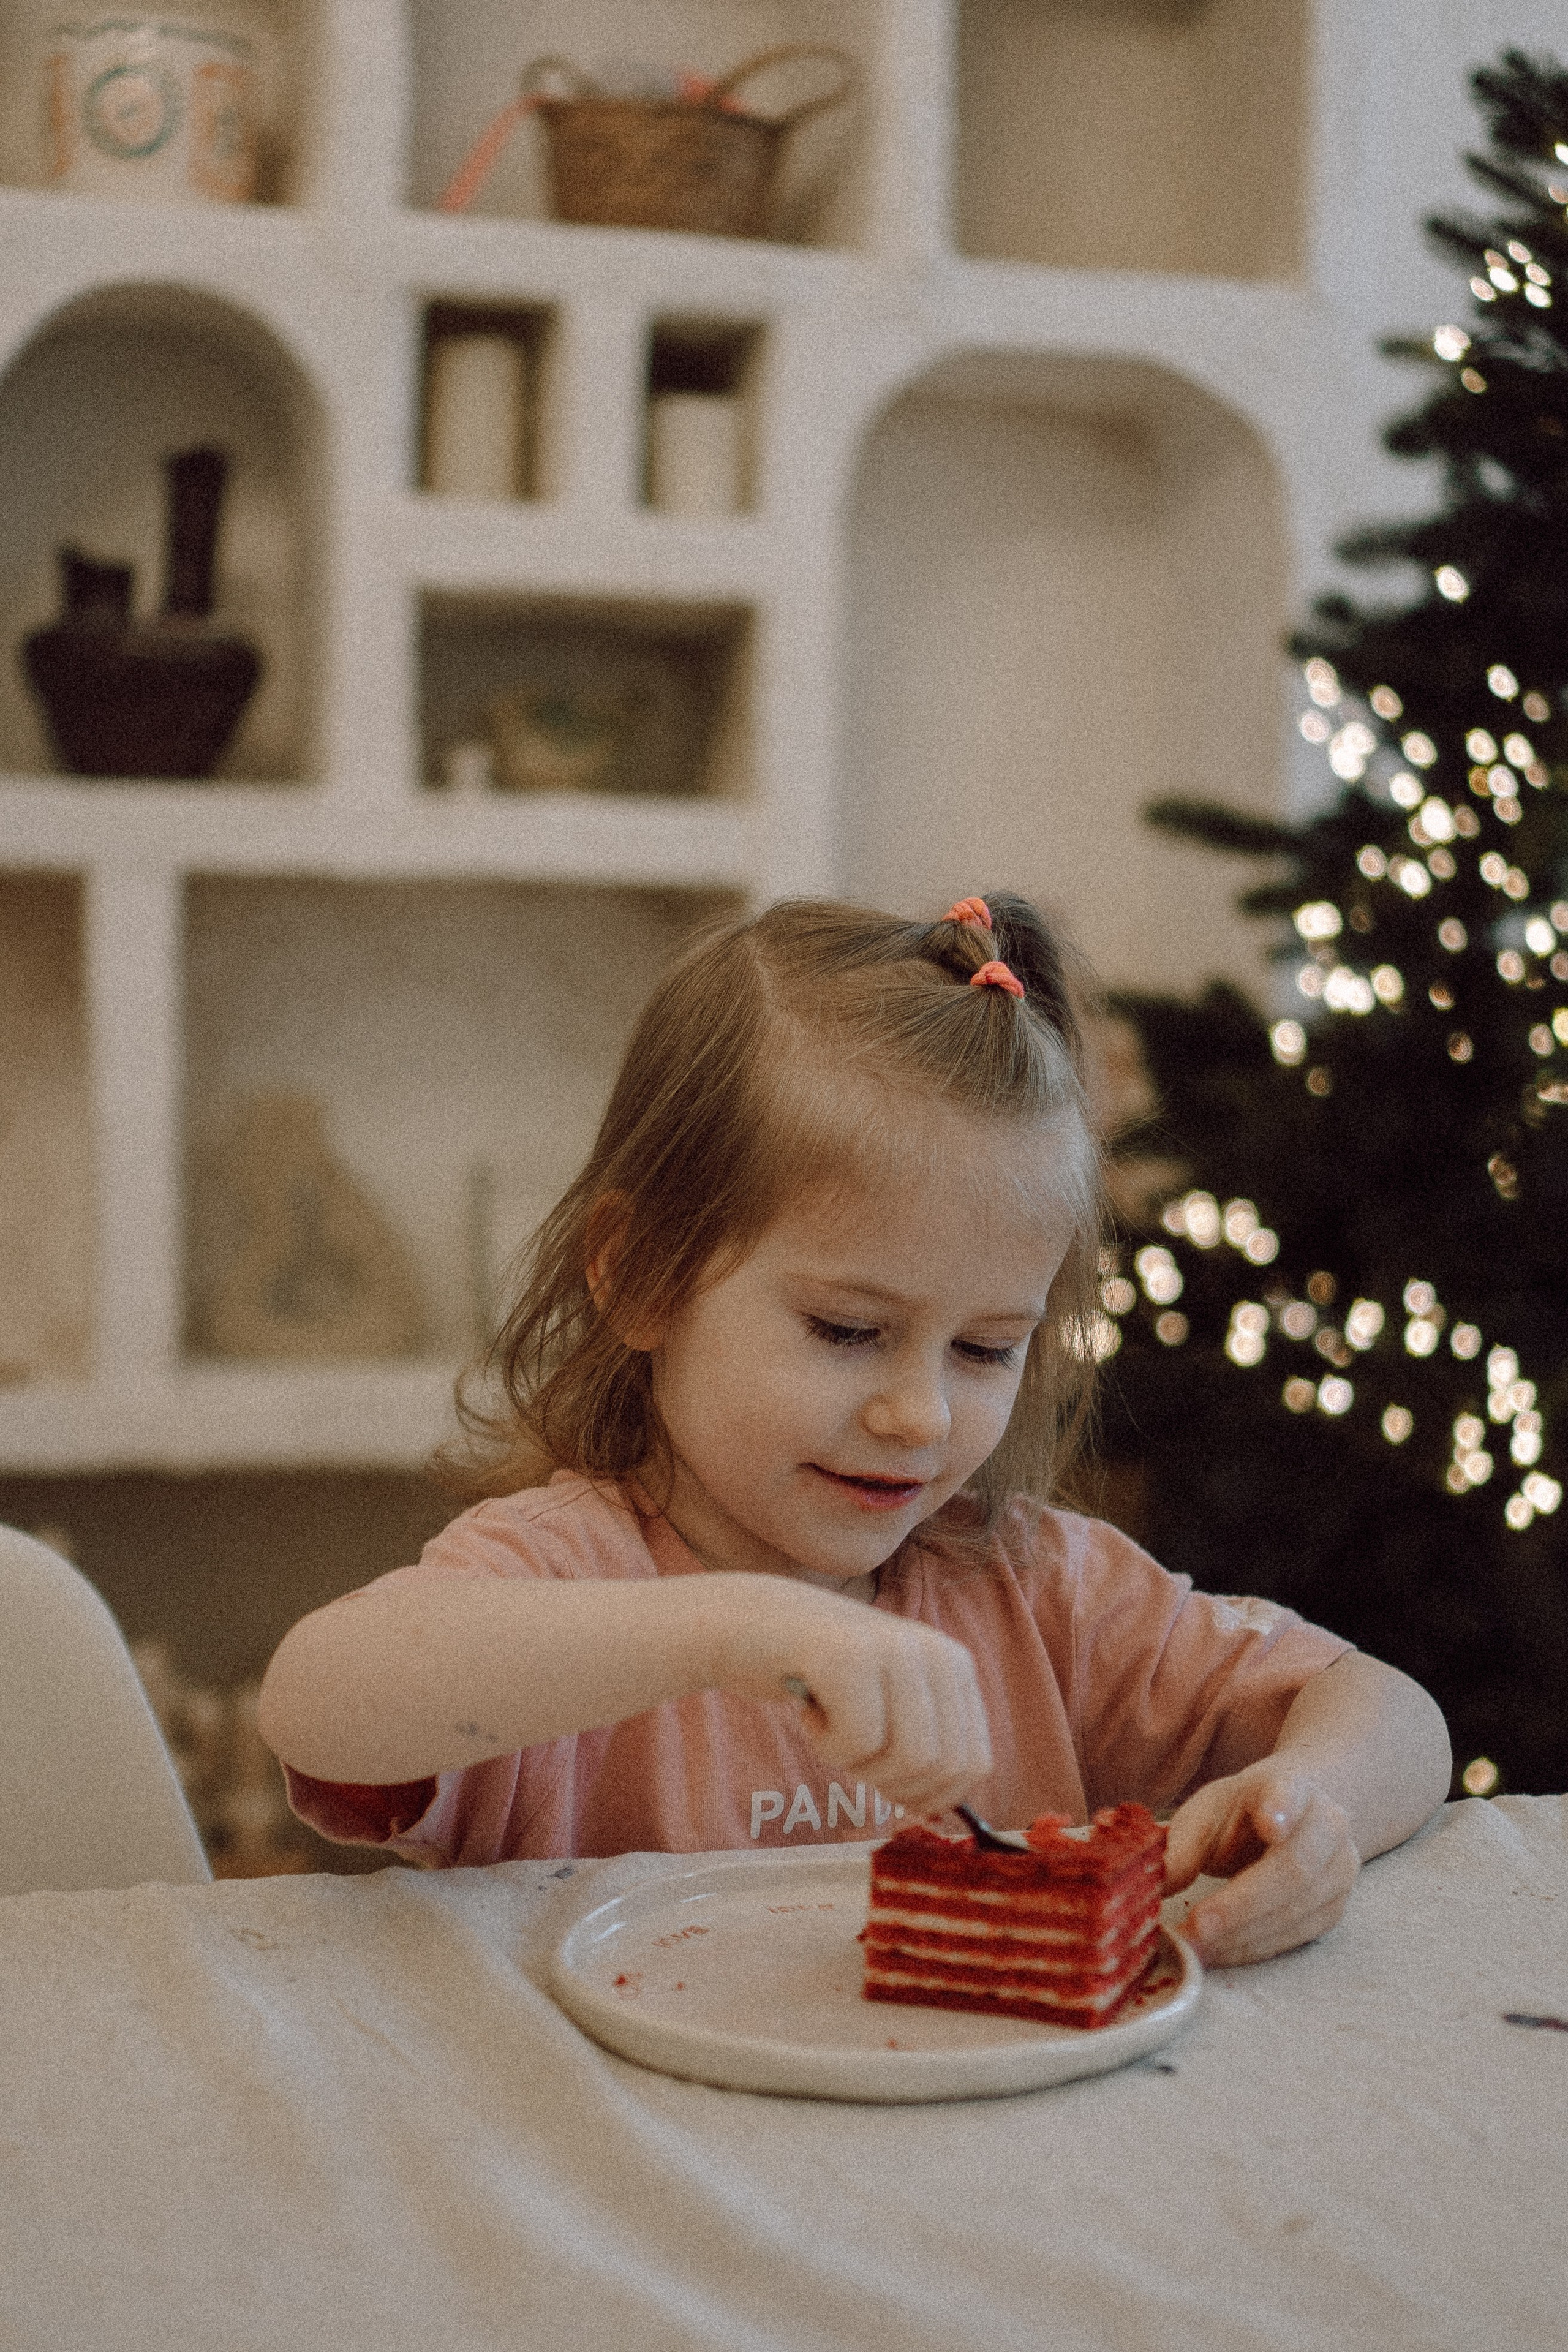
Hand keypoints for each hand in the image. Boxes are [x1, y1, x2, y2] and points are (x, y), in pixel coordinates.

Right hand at [711, 1577, 992, 1814]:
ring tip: (827, 1723)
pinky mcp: (848, 1655)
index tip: (882, 1777)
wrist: (742, 1623)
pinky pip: (857, 1742)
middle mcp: (935, 1650)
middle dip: (889, 1781)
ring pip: (906, 1759)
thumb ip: (923, 1747)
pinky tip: (805, 1708)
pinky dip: (823, 1744)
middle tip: (847, 1746)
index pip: (974, 1763)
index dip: (928, 1794)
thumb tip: (943, 1818)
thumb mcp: (887, 1704)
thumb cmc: (815, 1676)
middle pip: (940, 1768)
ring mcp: (894, 1648)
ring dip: (855, 1763)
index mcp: (954, 1664)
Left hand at [1162, 1763, 1360, 1967]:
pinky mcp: (1335, 1908)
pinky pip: (1296, 1936)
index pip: (1290, 1793)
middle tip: (1196, 1928)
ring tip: (1196, 1948)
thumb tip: (1156, 1884)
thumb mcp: (1205, 1815)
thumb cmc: (1240, 1816)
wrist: (1290, 1822)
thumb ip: (1183, 1845)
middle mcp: (1328, 1825)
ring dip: (1242, 1936)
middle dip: (1241, 1905)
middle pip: (1294, 1868)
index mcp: (1292, 1787)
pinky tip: (1218, 1952)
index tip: (1270, 1823)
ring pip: (1297, 1910)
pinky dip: (1253, 1948)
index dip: (1282, 1808)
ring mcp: (1340, 1870)